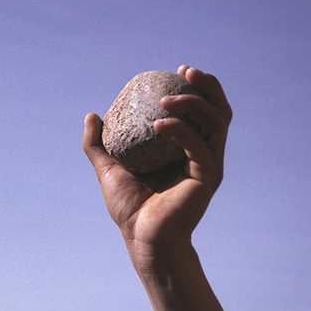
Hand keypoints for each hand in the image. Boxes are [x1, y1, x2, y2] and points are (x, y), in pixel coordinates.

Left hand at [83, 66, 232, 248]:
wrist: (142, 238)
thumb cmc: (131, 209)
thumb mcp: (109, 169)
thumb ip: (98, 144)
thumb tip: (91, 115)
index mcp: (188, 149)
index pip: (203, 110)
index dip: (197, 87)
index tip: (178, 71)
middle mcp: (203, 153)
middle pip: (219, 110)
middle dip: (207, 85)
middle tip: (185, 72)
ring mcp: (208, 164)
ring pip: (217, 121)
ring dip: (194, 102)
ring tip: (167, 98)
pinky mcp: (207, 176)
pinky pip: (198, 145)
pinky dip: (181, 129)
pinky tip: (160, 124)